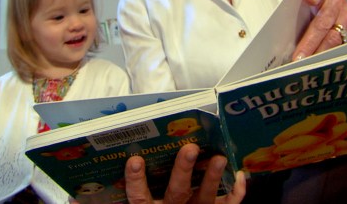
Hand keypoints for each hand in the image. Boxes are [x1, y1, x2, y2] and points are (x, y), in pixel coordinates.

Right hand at [124, 143, 245, 203]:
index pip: (140, 198)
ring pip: (205, 198)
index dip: (136, 181)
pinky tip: (239, 175)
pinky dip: (236, 192)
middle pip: (177, 193)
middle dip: (183, 170)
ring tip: (219, 157)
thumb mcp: (146, 202)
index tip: (135, 160)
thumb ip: (134, 191)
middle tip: (190, 148)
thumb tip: (108, 176)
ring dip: (212, 177)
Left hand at [292, 0, 346, 60]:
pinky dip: (337, 57)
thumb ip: (296, 24)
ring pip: (336, 38)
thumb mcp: (303, 18)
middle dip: (309, 45)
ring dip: (322, 54)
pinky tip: (328, 66)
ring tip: (310, 66)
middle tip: (299, 59)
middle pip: (323, 24)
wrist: (335, 21)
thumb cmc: (312, 21)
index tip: (310, 0)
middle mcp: (338, 1)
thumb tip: (281, 43)